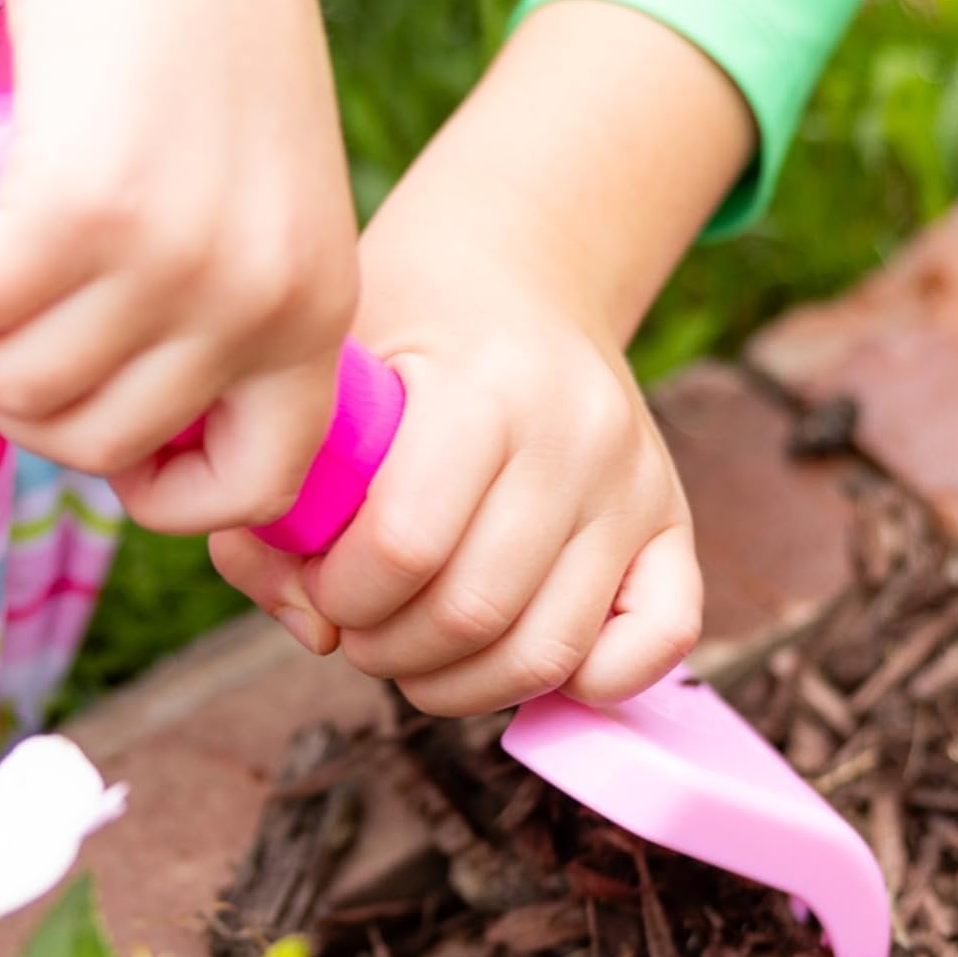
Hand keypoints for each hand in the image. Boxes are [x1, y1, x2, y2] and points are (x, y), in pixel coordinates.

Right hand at [0, 0, 356, 530]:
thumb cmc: (196, 54)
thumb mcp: (258, 204)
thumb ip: (223, 315)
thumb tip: (133, 443)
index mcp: (317, 311)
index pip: (258, 484)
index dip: (166, 493)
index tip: (101, 445)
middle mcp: (259, 301)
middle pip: (98, 444)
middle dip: (15, 404)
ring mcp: (177, 260)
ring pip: (17, 386)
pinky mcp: (84, 205)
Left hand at [212, 0, 757, 715]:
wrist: (509, 273)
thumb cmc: (398, 333)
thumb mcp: (324, 385)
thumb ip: (287, 506)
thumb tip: (315, 632)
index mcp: (484, 384)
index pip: (405, 545)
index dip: (340, 594)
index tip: (319, 580)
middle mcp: (578, 433)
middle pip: (473, 612)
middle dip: (388, 648)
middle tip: (358, 623)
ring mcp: (635, 480)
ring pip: (548, 651)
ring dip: (459, 683)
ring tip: (414, 646)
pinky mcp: (670, 517)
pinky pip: (659, 640)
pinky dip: (582, 683)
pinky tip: (510, 652)